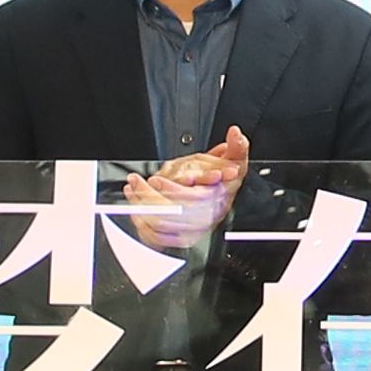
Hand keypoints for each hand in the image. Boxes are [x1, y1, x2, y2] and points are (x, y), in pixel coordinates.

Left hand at [121, 126, 246, 253]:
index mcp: (216, 200)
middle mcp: (203, 217)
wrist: (221, 198)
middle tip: (136, 181)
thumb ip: (238, 146)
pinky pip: (155, 237)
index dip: (172, 190)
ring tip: (132, 187)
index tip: (156, 179)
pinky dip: (140, 222)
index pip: (193, 200)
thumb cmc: (225, 180)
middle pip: (173, 214)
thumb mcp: (236, 160)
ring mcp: (189, 229)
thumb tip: (235, 133)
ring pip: (161, 226)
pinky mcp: (176, 237)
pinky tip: (135, 204)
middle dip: (149, 196)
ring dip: (141, 206)